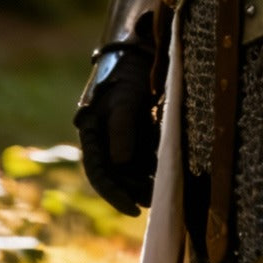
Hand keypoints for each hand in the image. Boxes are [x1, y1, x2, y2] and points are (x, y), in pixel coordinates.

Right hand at [74, 44, 158, 215]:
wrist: (142, 54)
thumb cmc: (127, 75)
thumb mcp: (123, 100)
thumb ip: (121, 130)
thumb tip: (121, 164)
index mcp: (93, 136)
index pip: (100, 175)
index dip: (115, 195)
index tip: (133, 209)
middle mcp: (106, 141)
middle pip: (118, 176)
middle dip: (136, 191)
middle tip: (157, 200)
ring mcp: (124, 137)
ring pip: (134, 170)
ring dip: (147, 181)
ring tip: (165, 189)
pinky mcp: (141, 132)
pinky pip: (147, 156)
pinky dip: (156, 165)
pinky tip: (170, 169)